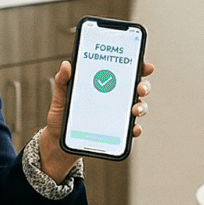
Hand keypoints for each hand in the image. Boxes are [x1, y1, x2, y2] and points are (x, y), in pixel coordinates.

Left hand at [37, 59, 154, 181]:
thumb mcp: (60, 96)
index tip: (145, 66)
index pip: (124, 72)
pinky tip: (133, 129)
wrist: (58, 140)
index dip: (138, 67)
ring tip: (135, 110)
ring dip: (141, 107)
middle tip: (140, 89)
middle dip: (144, 86)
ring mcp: (117, 115)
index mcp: (103, 85)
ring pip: (137, 107)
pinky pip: (130, 129)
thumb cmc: (62, 115)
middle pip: (136, 89)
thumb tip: (66, 65)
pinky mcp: (116, 131)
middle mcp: (114, 98)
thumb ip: (63, 80)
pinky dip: (134, 129)